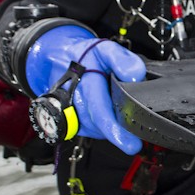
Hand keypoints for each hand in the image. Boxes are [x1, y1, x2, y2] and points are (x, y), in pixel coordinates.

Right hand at [25, 24, 145, 153]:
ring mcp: (71, 115)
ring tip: (120, 111)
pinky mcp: (73, 123)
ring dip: (111, 128)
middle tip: (134, 141)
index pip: (99, 112)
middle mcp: (74, 102)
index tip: (132, 144)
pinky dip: (105, 127)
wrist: (59, 60)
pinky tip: (110, 115)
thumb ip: (121, 59)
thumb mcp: (104, 49)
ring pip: (96, 131)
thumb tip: (135, 75)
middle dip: (118, 134)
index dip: (115, 130)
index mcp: (83, 83)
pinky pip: (93, 130)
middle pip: (99, 126)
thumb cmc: (84, 56)